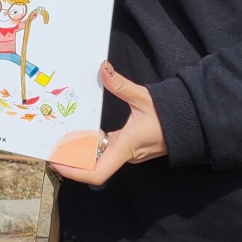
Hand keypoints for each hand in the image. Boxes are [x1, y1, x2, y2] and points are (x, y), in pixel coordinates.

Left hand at [51, 63, 166, 186]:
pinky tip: (79, 134)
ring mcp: (126, 154)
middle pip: (91, 167)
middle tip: (50, 148)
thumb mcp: (144, 97)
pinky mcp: (128, 149)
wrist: (191, 124)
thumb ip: (122, 85)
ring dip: (78, 152)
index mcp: (125, 146)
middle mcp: (124, 155)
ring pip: (97, 159)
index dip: (74, 171)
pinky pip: (104, 152)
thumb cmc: (170, 115)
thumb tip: (104, 69)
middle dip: (70, 160)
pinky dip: (89, 146)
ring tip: (59, 139)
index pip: (97, 172)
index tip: (56, 162)